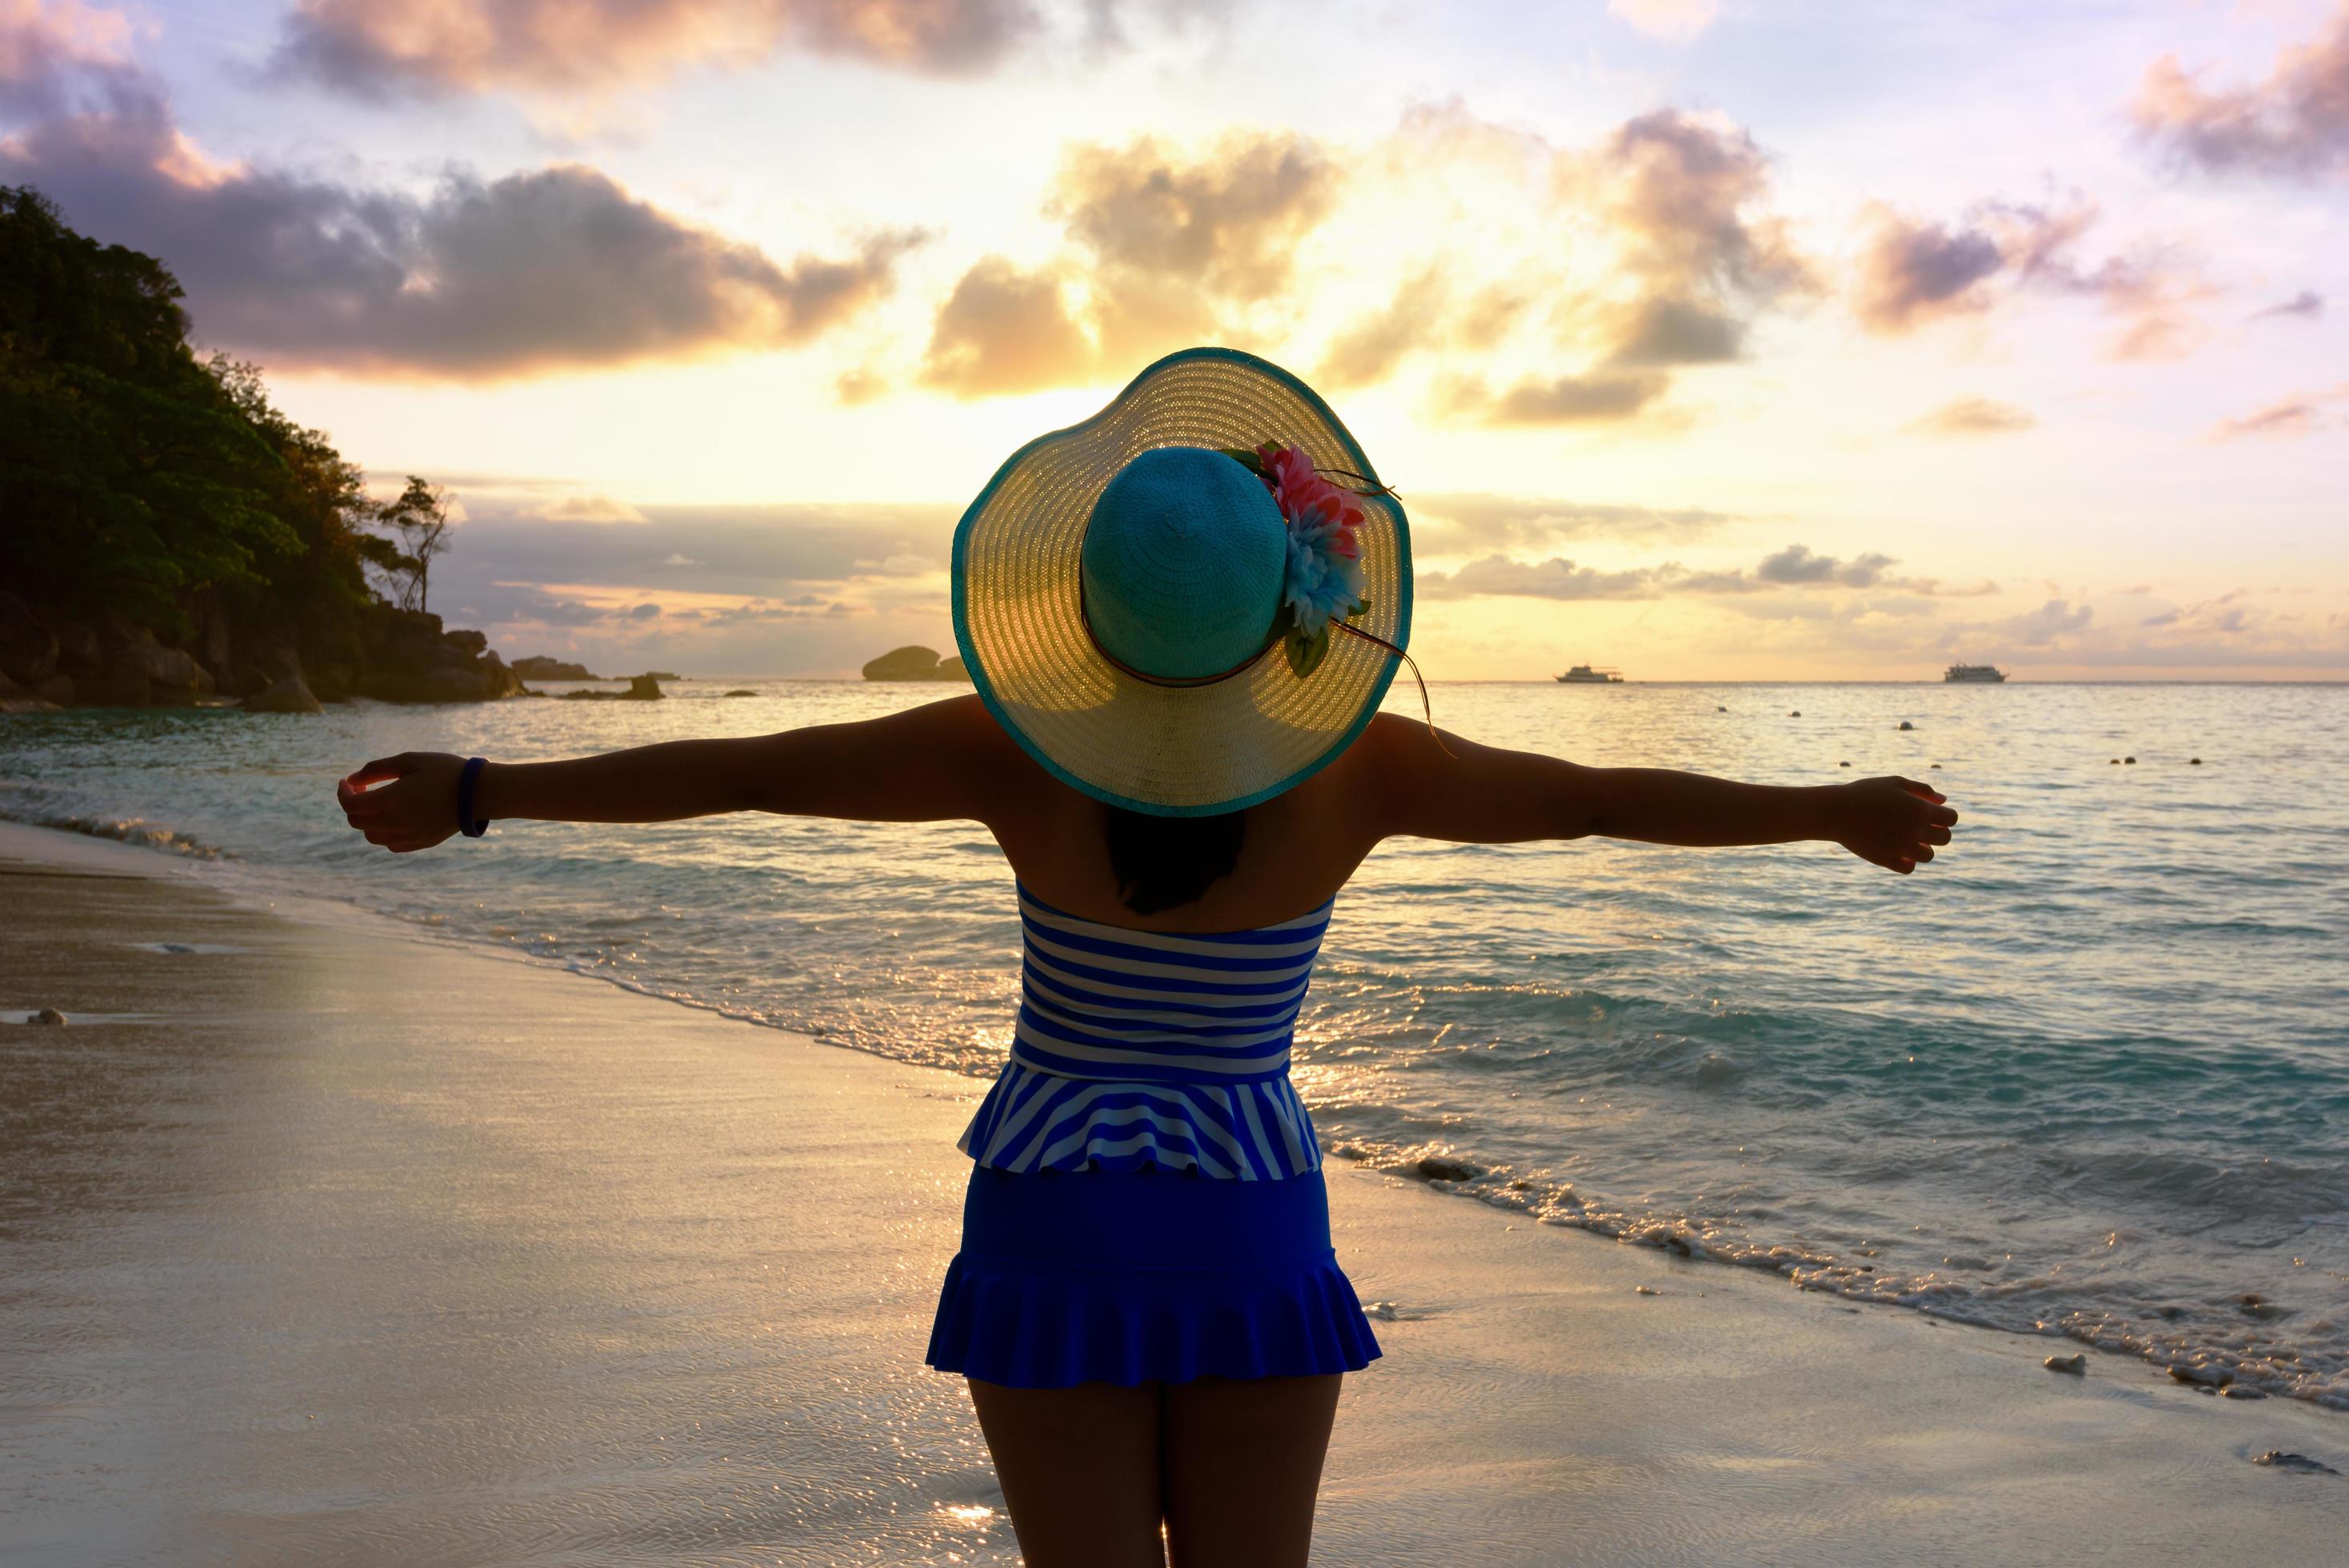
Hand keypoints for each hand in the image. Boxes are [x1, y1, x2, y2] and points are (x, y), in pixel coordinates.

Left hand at [337, 751, 467, 853]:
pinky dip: (384, 833)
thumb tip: (353, 779)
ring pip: (371, 836)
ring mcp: (408, 836)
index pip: (350, 805)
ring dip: (367, 821)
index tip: (347, 782)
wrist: (480, 793)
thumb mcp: (410, 760)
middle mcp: (395, 823)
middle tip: (362, 790)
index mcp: (390, 801)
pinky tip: (394, 819)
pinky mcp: (421, 843)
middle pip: (357, 822)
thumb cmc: (446, 771)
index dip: (343, 793)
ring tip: (378, 805)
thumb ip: (377, 769)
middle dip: (353, 805)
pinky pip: (391, 844)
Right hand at [1832, 776, 1957, 874]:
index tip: (1935, 815)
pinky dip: (1908, 861)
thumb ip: (1921, 790)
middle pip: (1945, 838)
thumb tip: (1942, 801)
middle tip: (1924, 828)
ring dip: (1923, 848)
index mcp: (1920, 810)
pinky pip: (1909, 867)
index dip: (1946, 816)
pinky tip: (1899, 851)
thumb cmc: (1865, 792)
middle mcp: (1915, 830)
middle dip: (1938, 832)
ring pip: (1928, 856)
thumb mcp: (1894, 783)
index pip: (1951, 818)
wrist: (1836, 811)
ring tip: (1909, 840)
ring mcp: (1901, 847)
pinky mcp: (1887, 860)